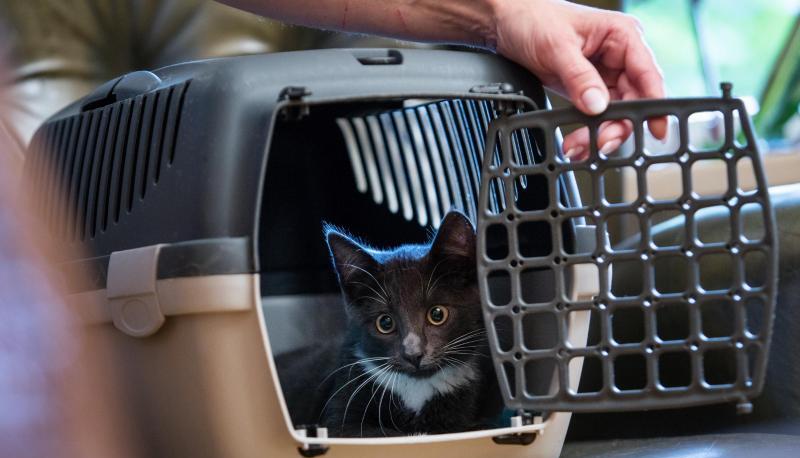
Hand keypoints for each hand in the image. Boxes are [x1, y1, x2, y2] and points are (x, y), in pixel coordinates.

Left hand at [492, 0, 666, 160]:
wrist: (506, 23)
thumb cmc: (534, 19)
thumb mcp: (557, 47)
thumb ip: (580, 77)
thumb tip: (598, 106)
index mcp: (622, 36)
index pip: (648, 74)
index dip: (655, 105)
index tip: (655, 129)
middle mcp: (619, 56)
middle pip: (633, 100)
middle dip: (617, 126)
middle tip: (599, 144)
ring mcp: (604, 74)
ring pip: (615, 113)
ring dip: (599, 133)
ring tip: (578, 146)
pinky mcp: (587, 88)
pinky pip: (596, 115)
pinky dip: (588, 131)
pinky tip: (577, 142)